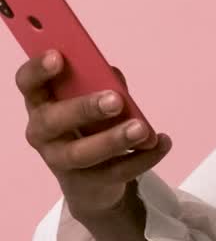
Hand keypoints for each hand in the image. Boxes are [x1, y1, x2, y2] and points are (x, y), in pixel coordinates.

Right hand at [17, 51, 172, 221]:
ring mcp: (60, 161)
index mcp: (40, 101)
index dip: (38, 69)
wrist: (91, 179)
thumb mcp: (92, 97)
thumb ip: (100, 82)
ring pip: (82, 153)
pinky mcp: (86, 183)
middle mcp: (42, 132)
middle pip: (52, 121)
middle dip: (84, 108)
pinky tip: (161, 143)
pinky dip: (143, 158)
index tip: (59, 57)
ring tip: (143, 129)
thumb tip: (112, 77)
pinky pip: (115, 172)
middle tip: (116, 100)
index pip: (27, 82)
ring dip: (114, 140)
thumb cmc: (89, 122)